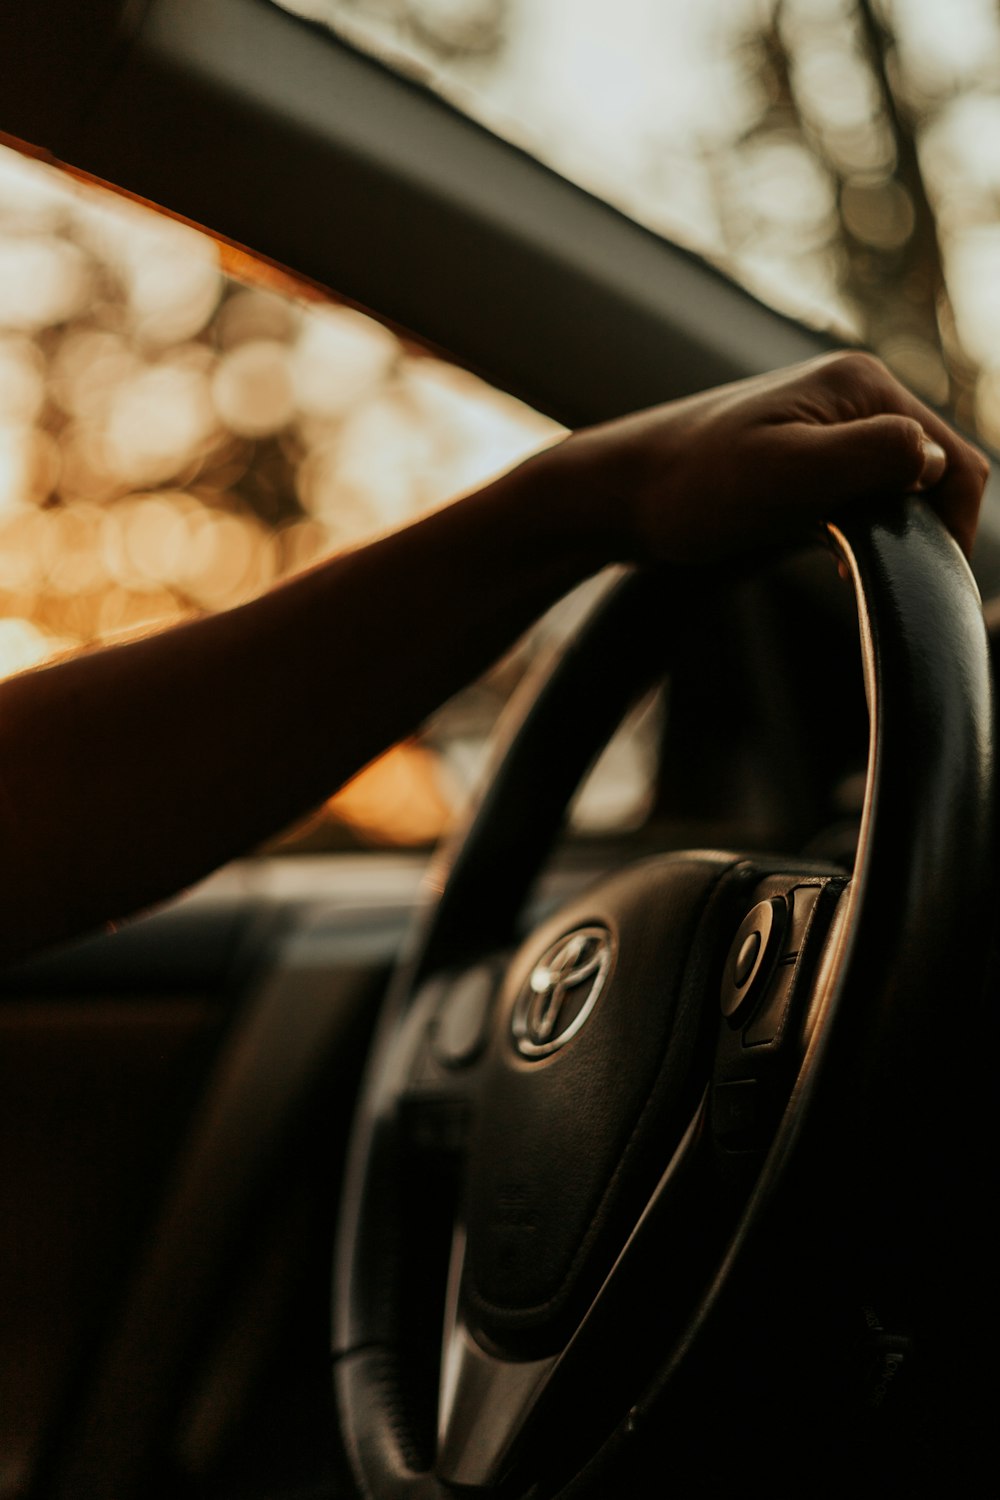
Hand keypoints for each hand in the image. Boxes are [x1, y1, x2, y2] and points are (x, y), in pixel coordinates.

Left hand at [558, 352, 988, 562]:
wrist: (613, 496)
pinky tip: (836, 563)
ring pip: (899, 490)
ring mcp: (826, 427)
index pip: (956, 462)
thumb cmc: (687, 490)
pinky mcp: (802, 459)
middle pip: (933, 474)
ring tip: (858, 573)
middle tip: (892, 586)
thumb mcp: (783, 475)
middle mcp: (852, 396)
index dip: (956, 529)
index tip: (929, 586)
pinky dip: (864, 534)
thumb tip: (935, 460)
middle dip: (925, 532)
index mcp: (862, 386)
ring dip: (894, 535)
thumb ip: (867, 459)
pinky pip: (862, 498)